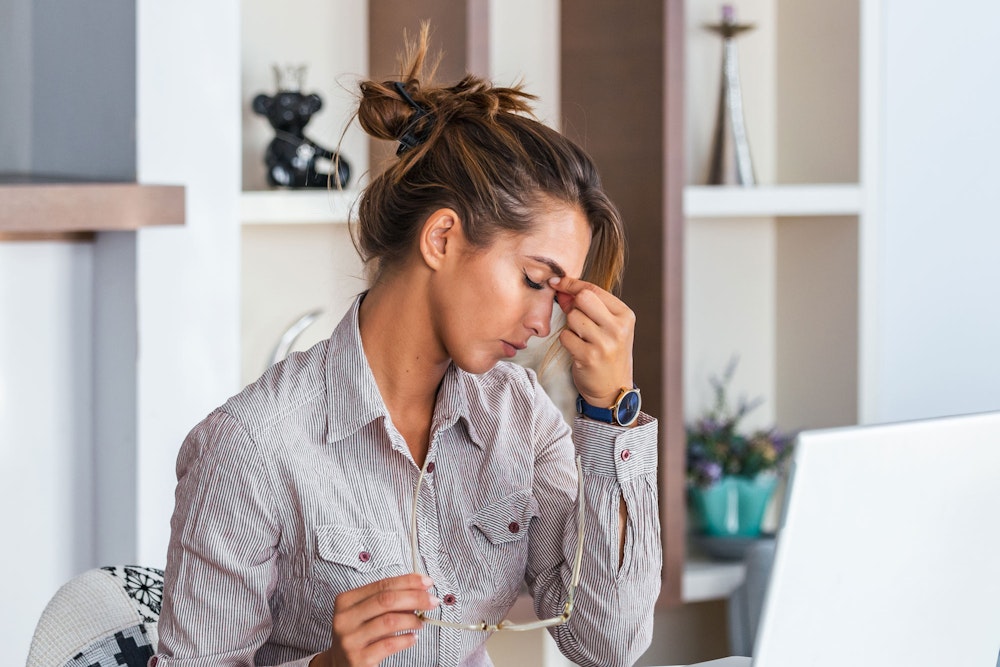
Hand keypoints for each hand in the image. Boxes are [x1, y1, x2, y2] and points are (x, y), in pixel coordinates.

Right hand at [311, 573, 438, 666]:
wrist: (340, 665)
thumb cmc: (359, 635)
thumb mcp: (367, 614)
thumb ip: (388, 601)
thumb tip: (419, 590)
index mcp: (346, 601)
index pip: (382, 585)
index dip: (408, 582)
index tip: (427, 582)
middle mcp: (344, 619)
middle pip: (386, 600)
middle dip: (415, 597)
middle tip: (432, 601)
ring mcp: (350, 640)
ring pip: (389, 621)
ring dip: (412, 620)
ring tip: (420, 623)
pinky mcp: (358, 659)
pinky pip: (389, 645)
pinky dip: (406, 640)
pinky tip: (412, 638)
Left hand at [550, 276, 634, 409]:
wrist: (613, 389)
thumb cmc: (608, 353)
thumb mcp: (605, 326)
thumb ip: (585, 306)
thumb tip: (560, 287)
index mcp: (625, 315)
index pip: (593, 289)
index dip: (571, 284)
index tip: (556, 282)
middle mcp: (618, 327)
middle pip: (582, 298)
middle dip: (573, 306)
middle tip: (577, 319)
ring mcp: (604, 343)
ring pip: (572, 317)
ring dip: (570, 326)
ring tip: (581, 338)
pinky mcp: (589, 357)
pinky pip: (565, 337)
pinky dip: (567, 341)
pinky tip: (577, 350)